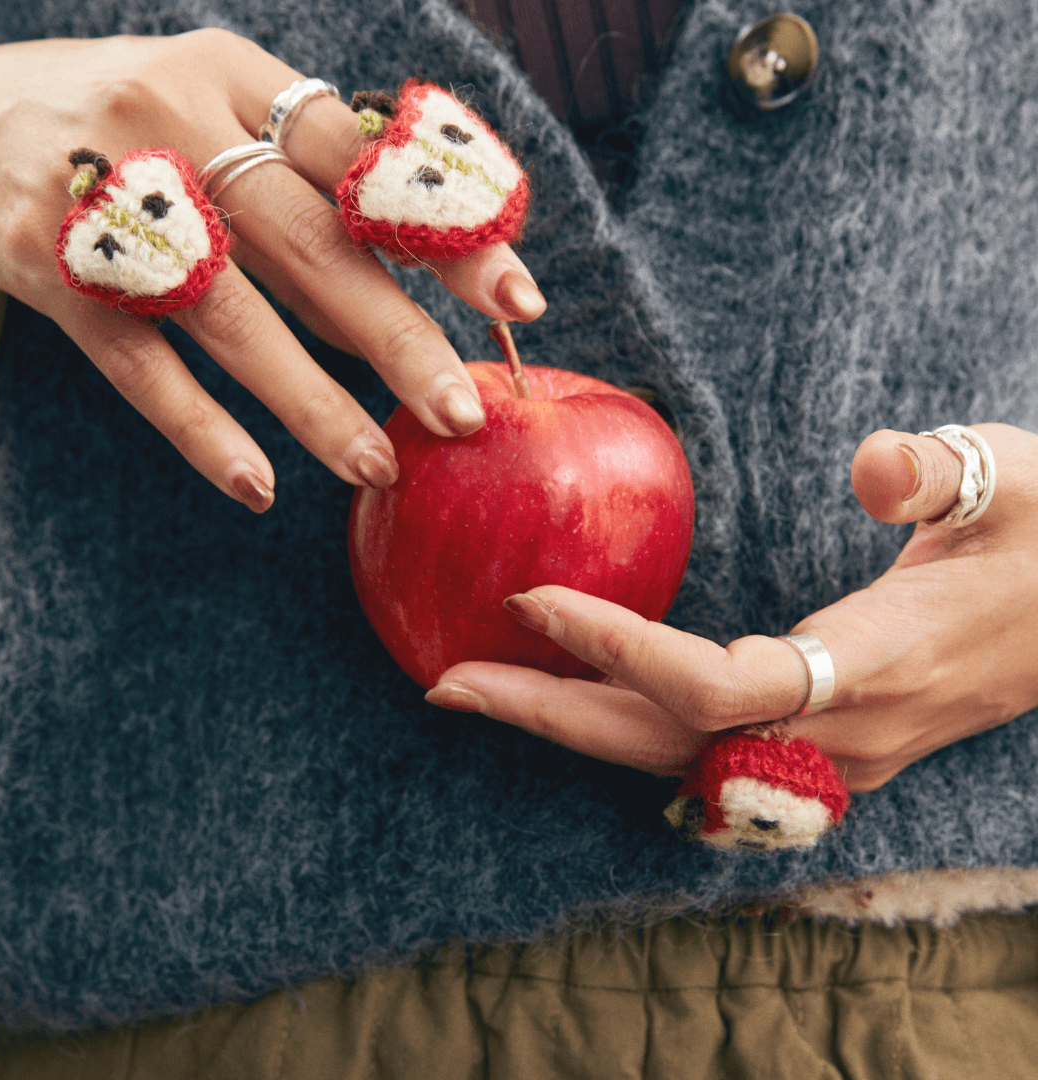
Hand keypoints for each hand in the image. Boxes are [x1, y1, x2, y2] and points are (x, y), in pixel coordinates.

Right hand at [0, 32, 544, 510]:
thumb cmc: (131, 129)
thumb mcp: (219, 119)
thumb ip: (311, 191)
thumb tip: (416, 297)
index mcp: (236, 78)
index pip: (364, 158)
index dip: (444, 232)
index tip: (517, 303)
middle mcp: (174, 119)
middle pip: (309, 243)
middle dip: (396, 336)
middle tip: (461, 413)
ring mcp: (107, 194)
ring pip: (229, 314)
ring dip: (310, 402)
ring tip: (376, 468)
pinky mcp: (48, 264)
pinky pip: (136, 362)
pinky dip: (199, 428)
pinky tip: (256, 486)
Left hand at [426, 423, 1037, 791]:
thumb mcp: (1019, 479)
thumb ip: (942, 472)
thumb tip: (874, 465)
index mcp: (875, 663)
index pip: (719, 682)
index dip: (620, 651)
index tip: (533, 598)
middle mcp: (838, 733)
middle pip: (665, 742)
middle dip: (552, 714)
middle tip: (448, 682)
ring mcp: (826, 756)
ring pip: (671, 756)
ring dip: (570, 725)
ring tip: (477, 687)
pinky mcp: (816, 750)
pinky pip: (695, 749)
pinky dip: (616, 724)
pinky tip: (563, 693)